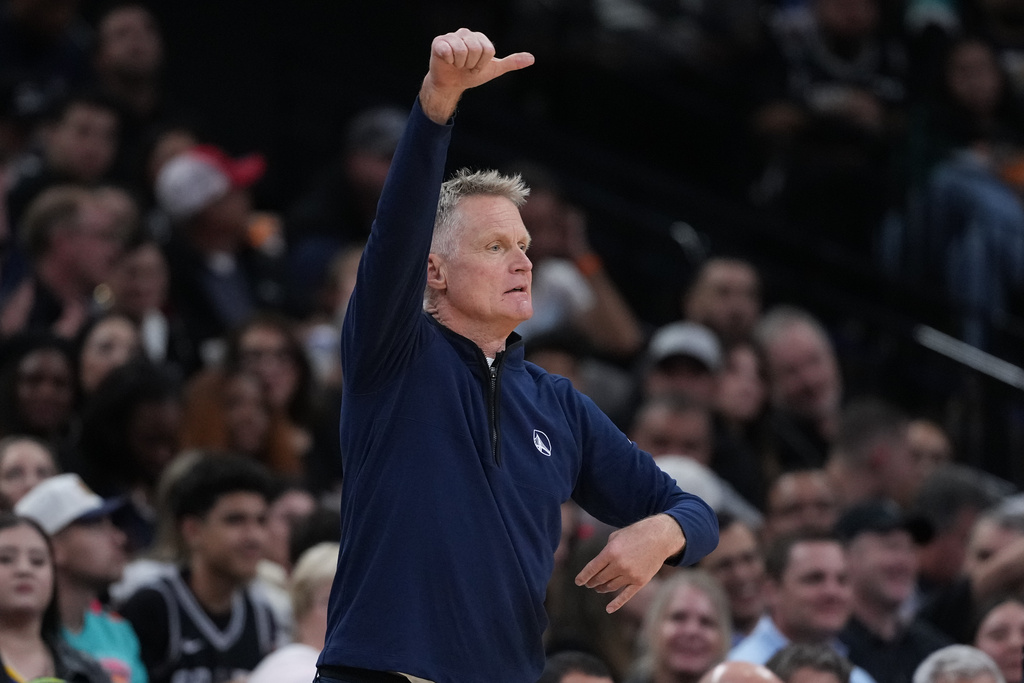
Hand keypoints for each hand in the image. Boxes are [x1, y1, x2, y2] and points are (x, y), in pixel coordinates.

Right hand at [419, 28, 533, 122]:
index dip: (482, 64)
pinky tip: (447, 62)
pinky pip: (448, 51)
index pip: (488, 50)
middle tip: (466, 67)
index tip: (476, 67)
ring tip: (457, 65)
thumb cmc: (470, 75)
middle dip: (472, 65)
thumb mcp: (493, 69)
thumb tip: (532, 59)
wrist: (450, 85)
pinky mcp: (438, 42)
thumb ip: (511, 63)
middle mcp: (466, 33)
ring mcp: (451, 37)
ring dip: (460, 65)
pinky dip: (449, 61)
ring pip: (462, 51)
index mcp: (480, 38)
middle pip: (476, 49)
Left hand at [575, 514, 685, 612]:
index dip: (583, 577)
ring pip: (611, 587)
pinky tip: (608, 609)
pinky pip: (626, 596)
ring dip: (602, 588)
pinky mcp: (640, 581)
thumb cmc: (635, 533)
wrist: (660, 537)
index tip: (578, 582)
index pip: (592, 568)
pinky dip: (616, 604)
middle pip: (600, 578)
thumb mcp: (616, 537)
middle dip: (592, 582)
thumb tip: (598, 565)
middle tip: (589, 583)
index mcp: (611, 552)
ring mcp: (630, 574)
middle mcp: (619, 565)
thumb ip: (606, 551)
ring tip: (598, 588)